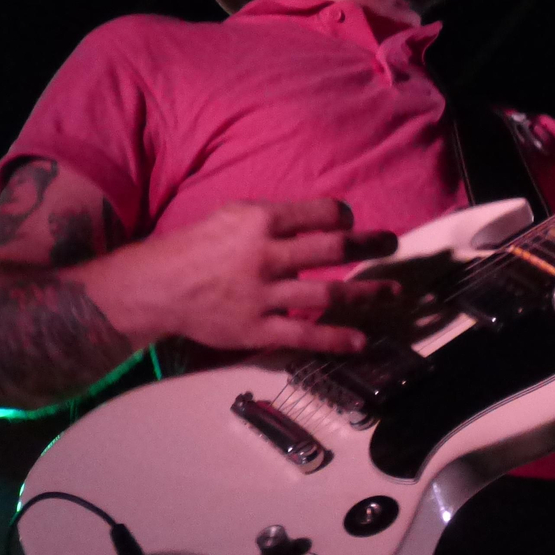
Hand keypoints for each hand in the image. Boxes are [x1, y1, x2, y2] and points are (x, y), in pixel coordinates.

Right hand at [131, 199, 399, 354]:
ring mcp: (264, 295)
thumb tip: (319, 217)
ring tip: (393, 291)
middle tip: (392, 245)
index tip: (353, 222)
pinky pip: (305, 334)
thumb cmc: (198, 247)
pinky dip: (336, 338)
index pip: (320, 213)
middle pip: (332, 248)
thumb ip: (275, 216)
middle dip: (370, 245)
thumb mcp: (233, 215)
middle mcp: (267, 256)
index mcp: (261, 222)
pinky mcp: (257, 329)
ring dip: (367, 292)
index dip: (344, 216)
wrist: (160, 287)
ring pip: (327, 293)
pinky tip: (361, 341)